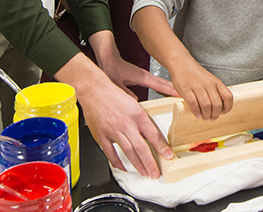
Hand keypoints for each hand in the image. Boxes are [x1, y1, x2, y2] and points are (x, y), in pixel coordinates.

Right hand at [55, 54, 172, 177]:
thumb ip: (145, 114)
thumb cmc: (114, 93)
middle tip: (156, 173)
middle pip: (141, 147)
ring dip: (137, 164)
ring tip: (144, 172)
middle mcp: (126, 123)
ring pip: (128, 151)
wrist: (94, 89)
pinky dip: (117, 161)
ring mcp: (113, 130)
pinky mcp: (101, 135)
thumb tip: (158, 120)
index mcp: (137, 113)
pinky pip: (110, 152)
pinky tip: (124, 167)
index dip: (162, 147)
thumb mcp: (135, 101)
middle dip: (150, 162)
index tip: (168, 156)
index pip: (153, 134)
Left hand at [101, 56, 178, 98]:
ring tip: (181, 93)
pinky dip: (165, 86)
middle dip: (176, 88)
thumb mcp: (116, 84)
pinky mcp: (144, 76)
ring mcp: (146, 75)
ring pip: (162, 82)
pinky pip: (158, 82)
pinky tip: (168, 90)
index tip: (180, 93)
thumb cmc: (112, 70)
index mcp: (141, 77)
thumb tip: (135, 103)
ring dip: (172, 87)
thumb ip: (126, 93)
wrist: (109, 59)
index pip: (159, 85)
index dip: (170, 90)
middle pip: (164, 83)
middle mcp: (146, 75)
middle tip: (186, 94)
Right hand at [168, 58, 232, 119]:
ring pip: (206, 105)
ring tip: (205, 117)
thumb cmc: (195, 73)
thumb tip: (219, 107)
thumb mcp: (210, 80)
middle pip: (217, 104)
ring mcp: (197, 86)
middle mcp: (208, 84)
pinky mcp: (186, 89)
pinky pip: (193, 104)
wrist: (181, 63)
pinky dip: (196, 112)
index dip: (228, 107)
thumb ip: (215, 91)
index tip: (223, 112)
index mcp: (216, 82)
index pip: (228, 96)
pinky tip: (197, 114)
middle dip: (215, 115)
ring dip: (206, 115)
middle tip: (212, 118)